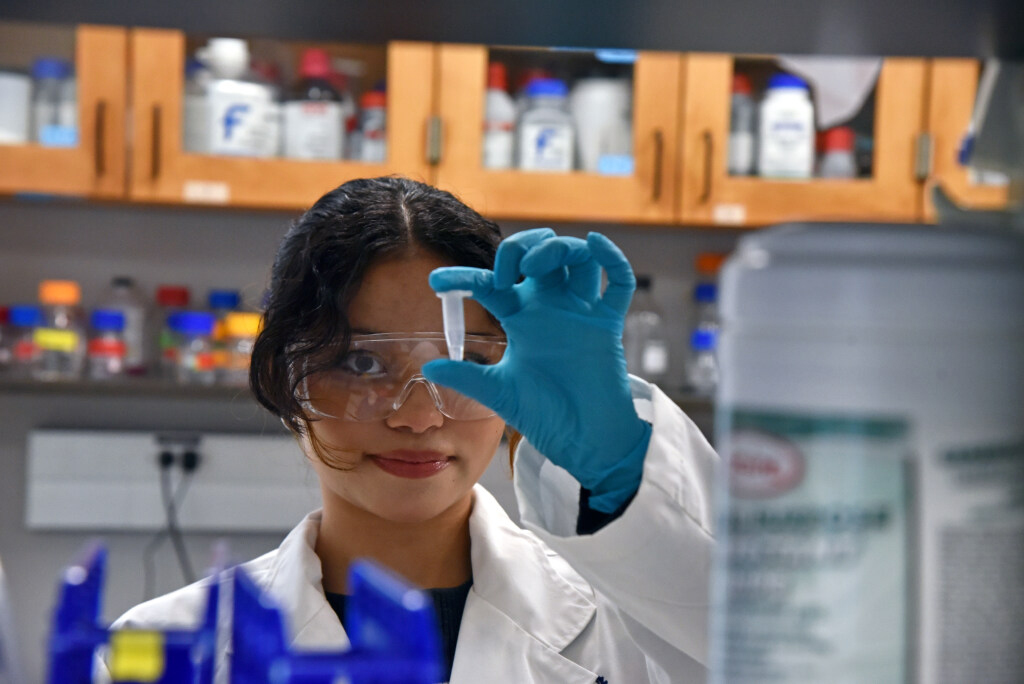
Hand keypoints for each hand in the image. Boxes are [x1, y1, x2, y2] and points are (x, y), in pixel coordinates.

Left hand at [423, 228, 650, 511]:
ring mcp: (580, 312)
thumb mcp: (499, 392)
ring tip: (536, 265)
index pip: (490, 284)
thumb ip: (466, 376)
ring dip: (559, 248)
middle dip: (521, 246)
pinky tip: (595, 243)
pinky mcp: (607, 324)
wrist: (582, 441)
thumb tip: (427, 366)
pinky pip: (617, 282)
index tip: (436, 282)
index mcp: (521, 319)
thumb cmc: (544, 415)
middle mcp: (550, 308)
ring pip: (577, 258)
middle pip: (539, 253)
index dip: (462, 278)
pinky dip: (611, 257)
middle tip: (504, 272)